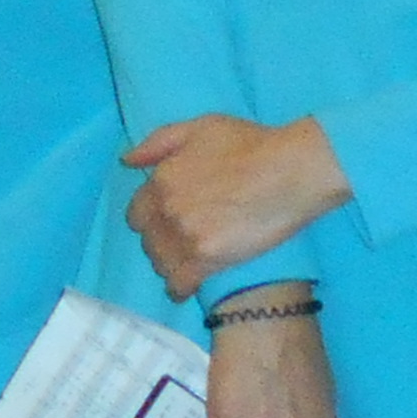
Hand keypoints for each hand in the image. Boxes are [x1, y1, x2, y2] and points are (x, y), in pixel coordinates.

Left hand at [121, 115, 351, 298]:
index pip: (137, 213)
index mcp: (161, 180)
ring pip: (161, 263)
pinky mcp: (207, 259)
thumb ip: (159, 143)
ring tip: (184, 264)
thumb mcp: (199, 128)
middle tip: (179, 243)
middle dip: (160, 242)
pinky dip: (179, 288)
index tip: (164, 223)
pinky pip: (180, 283)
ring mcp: (185, 236)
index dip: (150, 219)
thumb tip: (127, 161)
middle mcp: (167, 210)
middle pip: (149, 240)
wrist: (289, 171)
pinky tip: (184, 289)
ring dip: (169, 264)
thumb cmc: (250, 144)